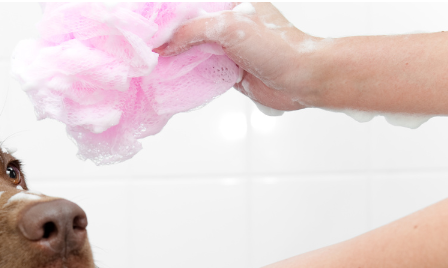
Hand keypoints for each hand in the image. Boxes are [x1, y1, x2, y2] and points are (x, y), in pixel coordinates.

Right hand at [154, 3, 323, 111]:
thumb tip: (163, 46)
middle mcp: (230, 23)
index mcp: (231, 4)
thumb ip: (192, 31)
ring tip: (151, 63)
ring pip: (193, 50)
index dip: (167, 17)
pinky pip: (201, 70)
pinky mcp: (230, 70)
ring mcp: (229, 48)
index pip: (190, 7)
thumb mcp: (230, 28)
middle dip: (168, 38)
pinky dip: (186, 75)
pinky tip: (170, 78)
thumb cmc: (278, 47)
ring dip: (175, 58)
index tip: (145, 27)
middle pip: (189, 28)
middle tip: (143, 48)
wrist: (303, 79)